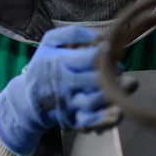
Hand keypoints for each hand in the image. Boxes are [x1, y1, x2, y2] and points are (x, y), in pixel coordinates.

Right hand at [0, 26, 133, 155]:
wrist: (26, 99)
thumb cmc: (43, 65)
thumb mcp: (49, 43)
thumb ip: (72, 33)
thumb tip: (98, 35)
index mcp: (59, 62)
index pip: (87, 58)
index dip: (104, 53)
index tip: (112, 48)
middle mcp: (63, 83)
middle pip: (94, 80)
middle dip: (112, 73)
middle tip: (120, 67)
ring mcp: (68, 103)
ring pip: (93, 101)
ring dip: (113, 93)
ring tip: (129, 84)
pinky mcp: (72, 119)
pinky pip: (90, 121)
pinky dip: (105, 119)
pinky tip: (119, 111)